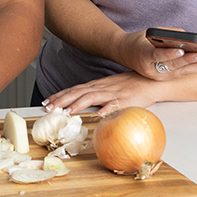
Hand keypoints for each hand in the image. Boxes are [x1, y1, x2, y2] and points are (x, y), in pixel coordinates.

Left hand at [41, 71, 159, 115]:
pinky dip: (106, 110)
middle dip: (61, 101)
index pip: (73, 90)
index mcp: (96, 85)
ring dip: (77, 105)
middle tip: (48, 108)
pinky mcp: (125, 100)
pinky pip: (114, 106)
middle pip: (77, 93)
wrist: (150, 80)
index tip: (46, 102)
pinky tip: (98, 116)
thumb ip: (95, 95)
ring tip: (66, 112)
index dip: (59, 96)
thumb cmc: (128, 85)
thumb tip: (80, 104)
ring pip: (91, 97)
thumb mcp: (108, 88)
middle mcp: (101, 88)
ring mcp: (112, 93)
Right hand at [123, 28, 196, 80]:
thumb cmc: (139, 40)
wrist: (125, 53)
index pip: (158, 55)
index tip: (181, 50)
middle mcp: (150, 69)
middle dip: (189, 61)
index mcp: (144, 54)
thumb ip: (167, 33)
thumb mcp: (149, 33)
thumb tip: (187, 37)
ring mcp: (156, 76)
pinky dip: (193, 69)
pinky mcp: (162, 79)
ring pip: (179, 72)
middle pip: (172, 65)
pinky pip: (180, 74)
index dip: (170, 54)